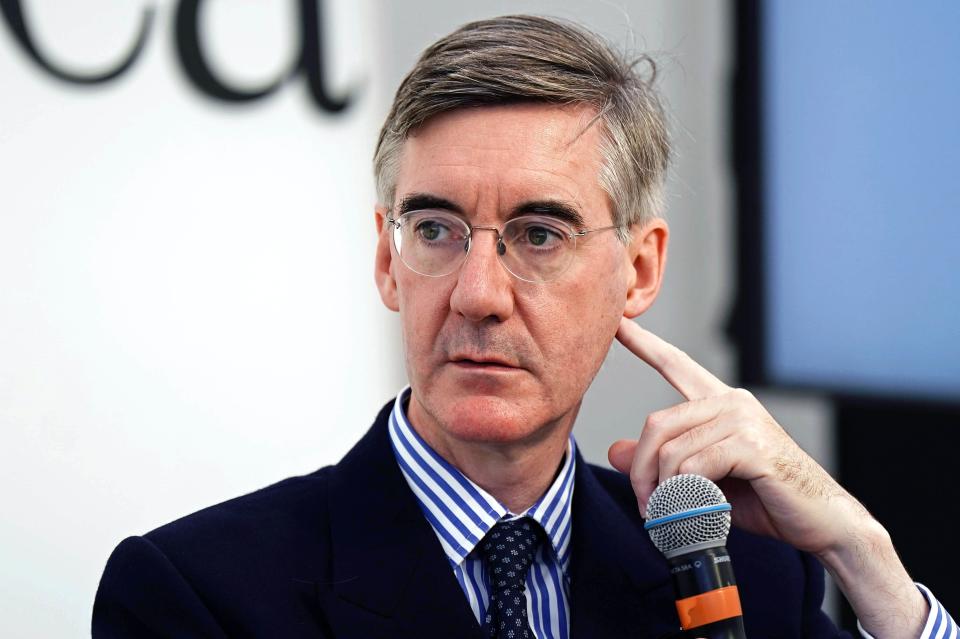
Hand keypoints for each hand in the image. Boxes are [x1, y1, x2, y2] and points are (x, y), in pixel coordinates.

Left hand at [608, 318, 929, 637]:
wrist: (821, 522)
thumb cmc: (764, 498)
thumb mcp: (702, 479)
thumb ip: (662, 462)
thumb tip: (616, 451)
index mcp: (720, 403)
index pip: (675, 364)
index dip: (644, 343)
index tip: (617, 322)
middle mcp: (731, 402)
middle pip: (657, 424)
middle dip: (642, 472)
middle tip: (645, 506)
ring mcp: (743, 419)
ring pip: (672, 451)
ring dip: (662, 490)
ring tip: (670, 515)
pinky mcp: (752, 445)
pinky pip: (694, 467)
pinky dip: (685, 494)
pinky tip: (698, 509)